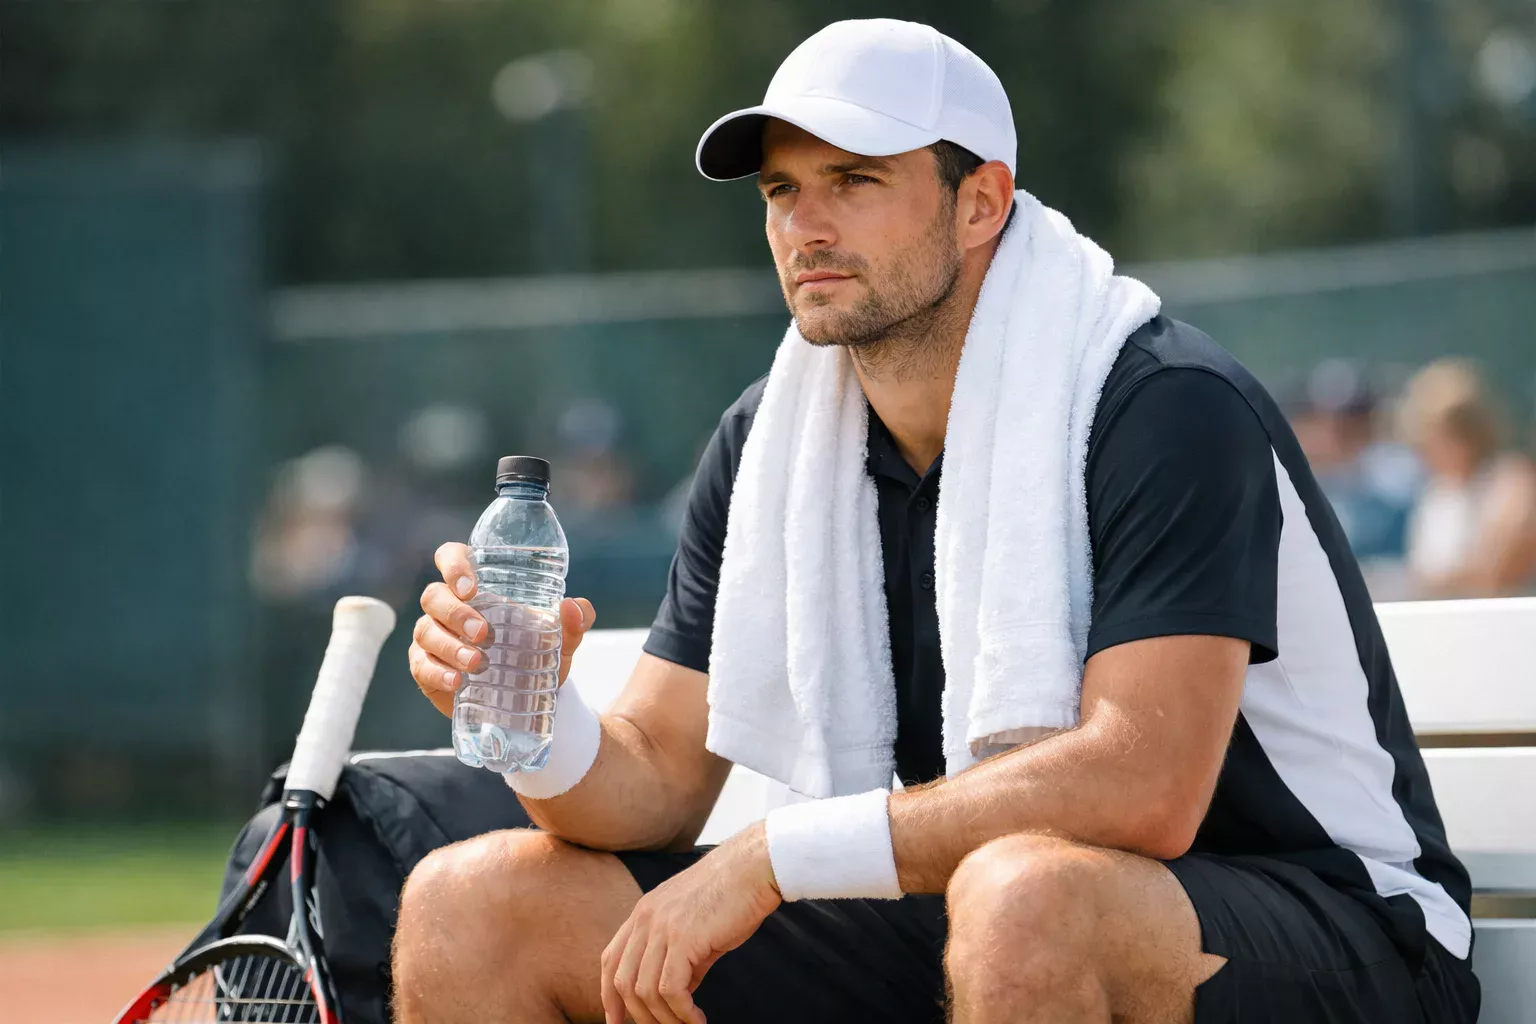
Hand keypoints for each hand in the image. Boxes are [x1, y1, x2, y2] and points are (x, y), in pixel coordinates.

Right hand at [408, 541, 595, 716]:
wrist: (527, 698)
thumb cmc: (536, 653)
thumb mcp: (560, 640)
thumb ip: (574, 622)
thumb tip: (572, 607)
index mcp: (476, 586)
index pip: (450, 556)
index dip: (453, 564)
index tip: (471, 587)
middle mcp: (449, 605)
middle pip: (434, 595)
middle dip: (456, 613)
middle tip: (484, 634)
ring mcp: (433, 635)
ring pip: (426, 630)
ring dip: (449, 646)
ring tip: (477, 663)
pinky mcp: (425, 665)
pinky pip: (420, 664)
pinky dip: (437, 671)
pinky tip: (456, 681)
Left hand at [601, 823, 780, 1023]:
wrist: (755, 867)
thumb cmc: (733, 896)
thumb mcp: (696, 928)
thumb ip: (681, 958)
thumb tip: (678, 993)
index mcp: (643, 913)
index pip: (610, 960)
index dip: (609, 995)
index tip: (617, 1021)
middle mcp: (645, 918)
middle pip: (622, 981)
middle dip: (637, 1015)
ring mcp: (662, 927)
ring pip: (644, 990)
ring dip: (664, 1019)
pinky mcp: (683, 938)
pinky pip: (670, 989)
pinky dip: (682, 1012)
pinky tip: (697, 1020)